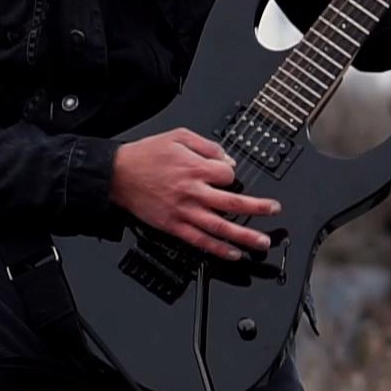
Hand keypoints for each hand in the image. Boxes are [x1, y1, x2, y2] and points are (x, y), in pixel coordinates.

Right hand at [109, 128, 279, 260]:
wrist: (116, 175)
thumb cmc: (145, 155)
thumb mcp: (177, 136)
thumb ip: (206, 145)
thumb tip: (227, 159)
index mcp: (194, 167)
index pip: (228, 174)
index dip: (232, 174)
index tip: (228, 175)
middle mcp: (192, 191)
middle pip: (232, 203)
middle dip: (257, 208)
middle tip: (273, 210)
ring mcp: (183, 211)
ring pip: (220, 227)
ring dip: (244, 236)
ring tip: (261, 242)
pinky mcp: (173, 226)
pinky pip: (199, 241)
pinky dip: (218, 249)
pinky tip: (233, 254)